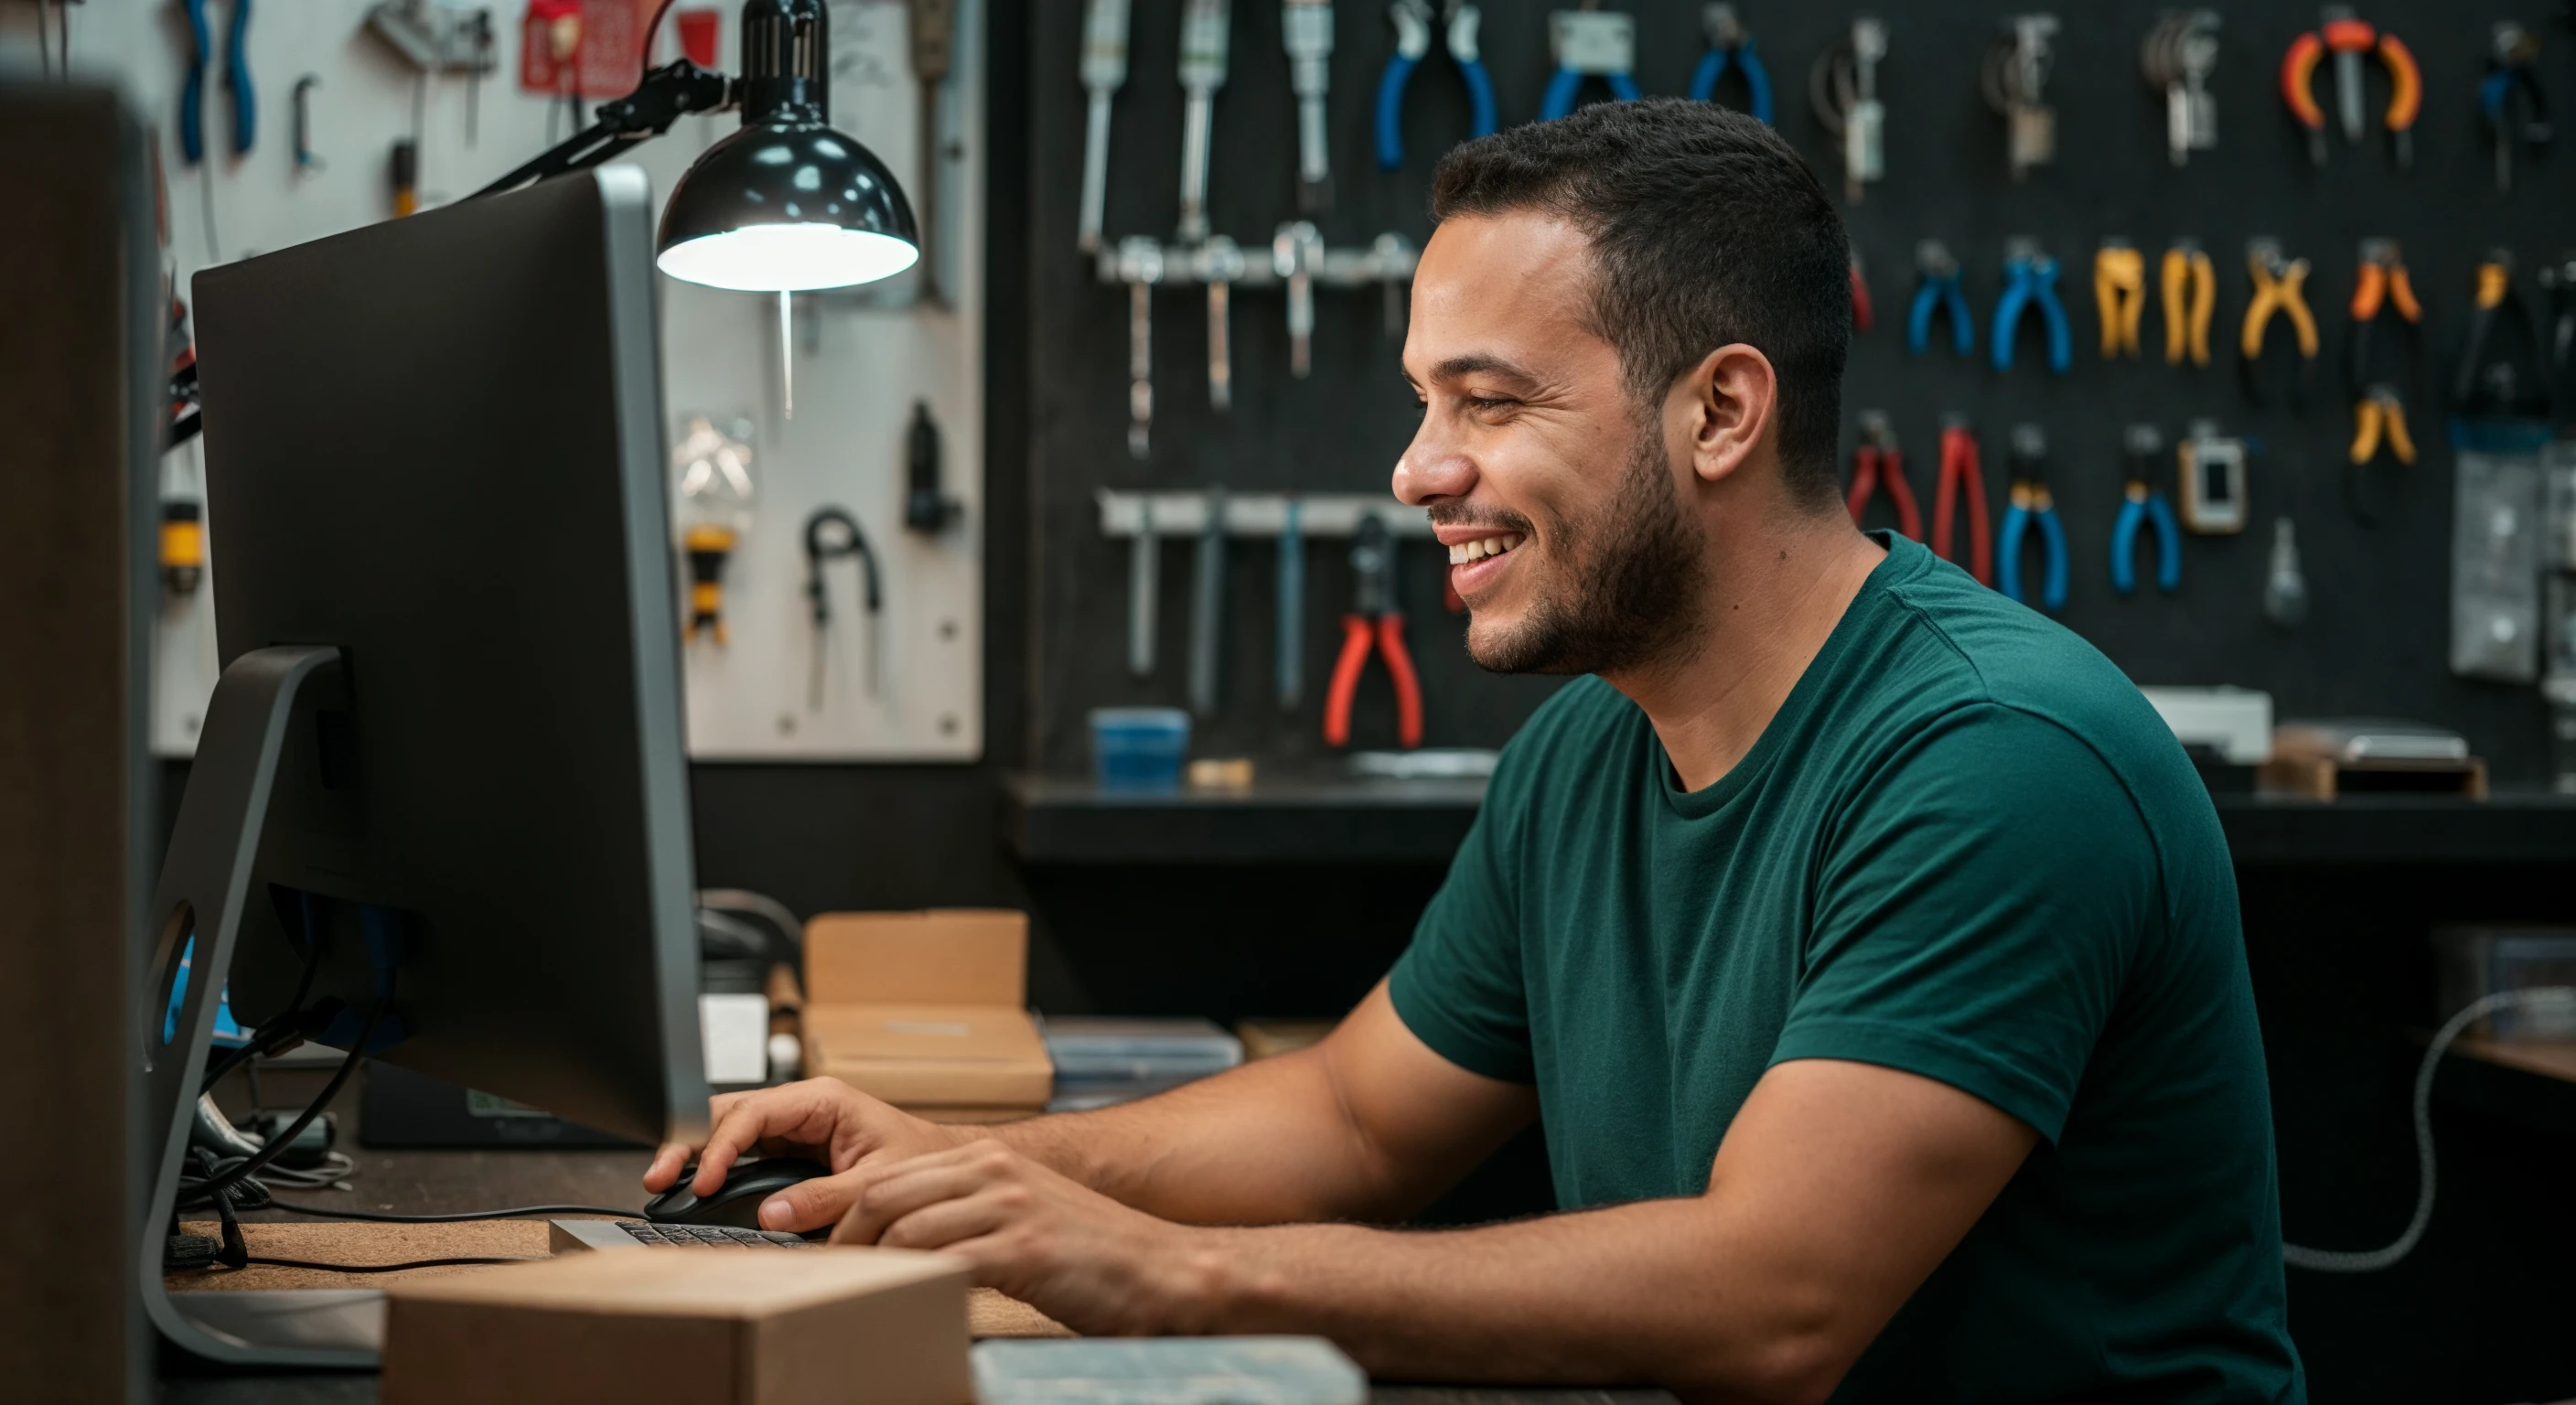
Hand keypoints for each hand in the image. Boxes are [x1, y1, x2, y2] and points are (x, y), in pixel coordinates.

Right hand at [643, 1077, 969, 1232]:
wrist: (942, 1170)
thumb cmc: (919, 1162)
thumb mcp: (876, 1182)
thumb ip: (826, 1198)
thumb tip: (774, 1215)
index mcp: (823, 1101)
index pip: (755, 1112)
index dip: (721, 1145)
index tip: (703, 1180)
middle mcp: (802, 1109)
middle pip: (729, 1113)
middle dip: (689, 1141)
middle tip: (658, 1175)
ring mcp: (793, 1128)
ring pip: (729, 1130)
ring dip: (695, 1153)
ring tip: (661, 1180)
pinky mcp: (789, 1150)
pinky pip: (743, 1152)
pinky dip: (714, 1167)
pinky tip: (693, 1185)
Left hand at [833, 1138, 1221, 1335]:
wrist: (1163, 1271)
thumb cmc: (1091, 1256)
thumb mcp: (1022, 1217)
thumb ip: (968, 1216)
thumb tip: (901, 1245)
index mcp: (991, 1159)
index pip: (889, 1176)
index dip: (844, 1213)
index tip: (822, 1249)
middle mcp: (996, 1171)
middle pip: (884, 1195)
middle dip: (842, 1239)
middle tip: (824, 1280)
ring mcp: (1011, 1206)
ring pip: (906, 1228)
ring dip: (869, 1268)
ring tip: (854, 1299)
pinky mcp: (1026, 1248)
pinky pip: (945, 1262)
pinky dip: (913, 1285)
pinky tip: (905, 1306)